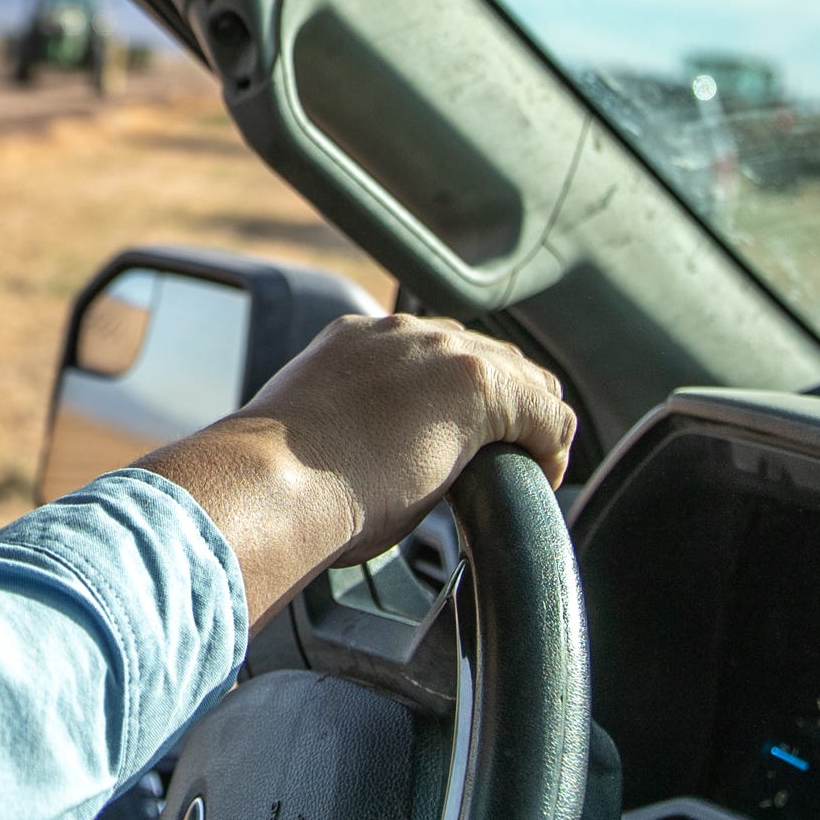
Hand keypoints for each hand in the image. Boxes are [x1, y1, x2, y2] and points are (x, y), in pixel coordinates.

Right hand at [140, 313, 573, 620]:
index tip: (460, 439)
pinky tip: (543, 476)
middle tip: (508, 456)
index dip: (457, 397)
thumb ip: (341, 440)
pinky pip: (542, 410)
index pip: (431, 354)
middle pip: (484, 354)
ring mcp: (437, 352)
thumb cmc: (276, 485)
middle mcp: (399, 334)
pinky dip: (550, 444)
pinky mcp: (473, 384)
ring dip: (530, 421)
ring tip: (533, 467)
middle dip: (504, 403)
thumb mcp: (311, 446)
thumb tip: (348, 480)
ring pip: (520, 376)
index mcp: (353, 343)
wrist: (270, 480)